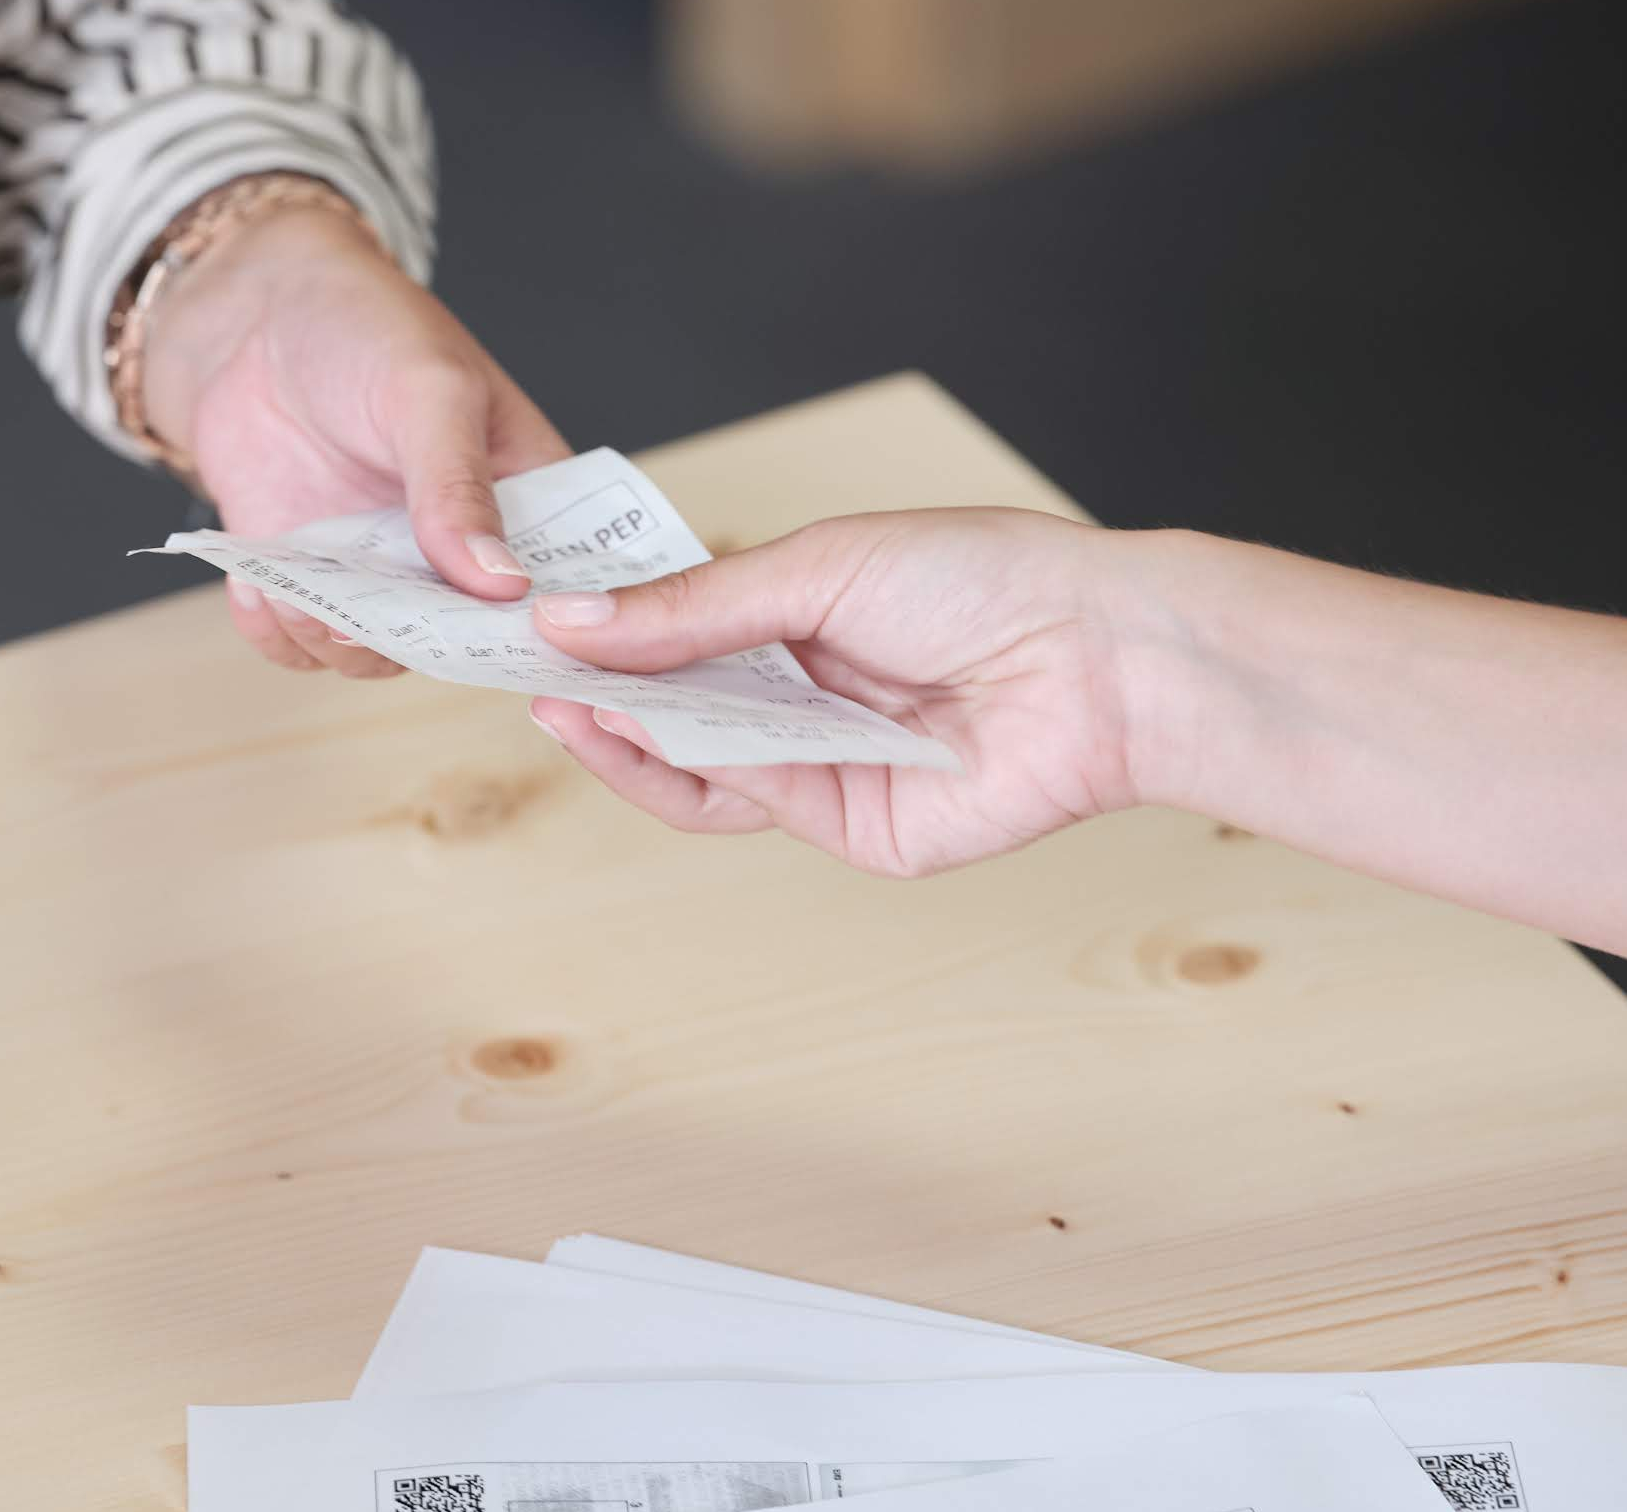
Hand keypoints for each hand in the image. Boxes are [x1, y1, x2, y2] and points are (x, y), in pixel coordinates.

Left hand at [142, 197, 569, 676]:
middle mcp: (456, 549)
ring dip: (333, 641)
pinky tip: (260, 586)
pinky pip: (299, 643)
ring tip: (300, 594)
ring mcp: (379, 569)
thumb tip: (501, 584)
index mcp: (522, 499)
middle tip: (368, 615)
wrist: (249, 308)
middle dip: (412, 641)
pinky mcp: (309, 576)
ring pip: (375, 655)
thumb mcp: (430, 391)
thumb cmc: (363, 323)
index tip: (488, 631)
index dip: (533, 626)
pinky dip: (277, 632)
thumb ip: (458, 488)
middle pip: (461, 641)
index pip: (555, 588)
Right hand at [526, 508, 1143, 876]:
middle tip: (528, 674)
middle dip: (601, 696)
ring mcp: (827, 770)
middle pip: (677, 715)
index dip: (608, 640)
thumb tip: (573, 623)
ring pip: (700, 772)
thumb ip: (694, 609)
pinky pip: (752, 802)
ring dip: (626, 740)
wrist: (1098, 653)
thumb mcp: (816, 568)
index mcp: (801, 625)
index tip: (535, 626)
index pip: (679, 643)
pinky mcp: (854, 828)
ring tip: (566, 705)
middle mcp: (807, 701)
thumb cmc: (982, 579)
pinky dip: (689, 769)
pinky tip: (638, 729)